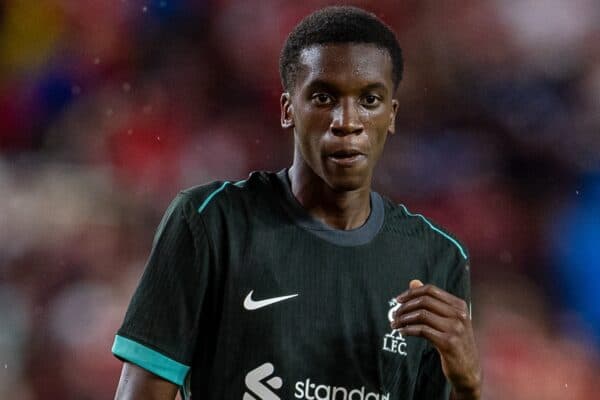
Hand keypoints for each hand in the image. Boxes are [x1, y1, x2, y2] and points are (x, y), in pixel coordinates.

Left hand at [392, 280, 480, 399]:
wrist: (469, 371)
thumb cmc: (455, 343)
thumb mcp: (447, 320)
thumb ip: (431, 301)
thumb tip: (413, 282)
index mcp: (459, 305)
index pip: (430, 290)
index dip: (411, 293)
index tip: (398, 300)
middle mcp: (459, 315)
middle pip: (424, 301)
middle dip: (405, 306)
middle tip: (394, 315)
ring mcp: (455, 329)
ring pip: (421, 315)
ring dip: (404, 319)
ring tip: (395, 324)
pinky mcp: (449, 343)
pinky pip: (422, 331)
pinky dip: (408, 330)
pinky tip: (403, 332)